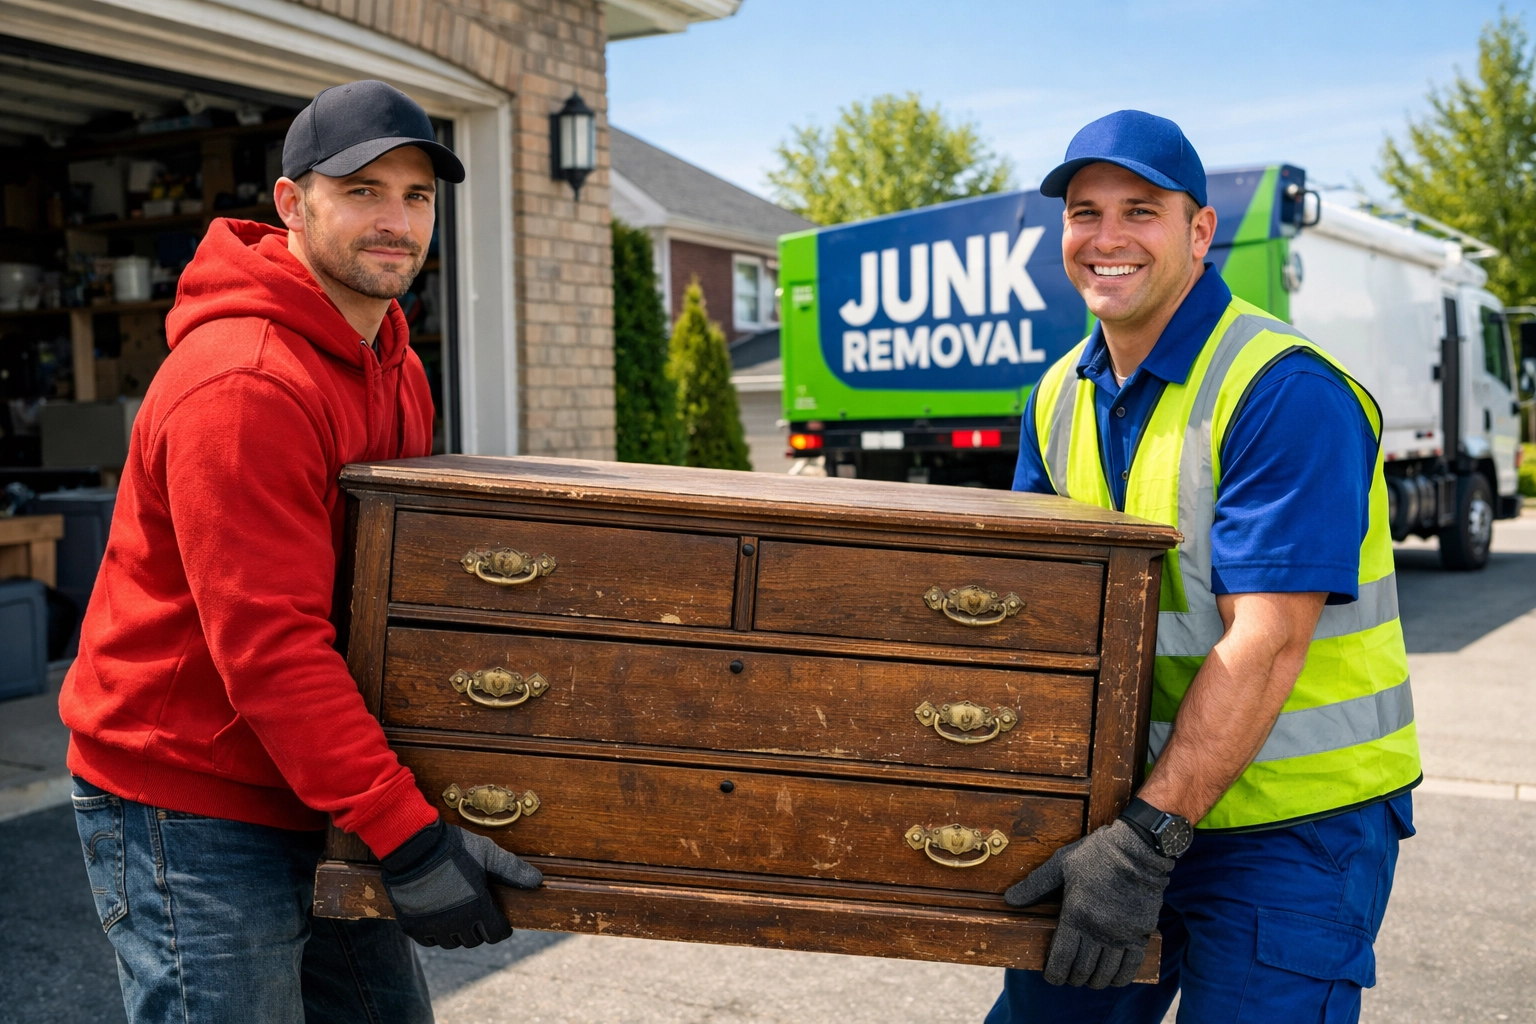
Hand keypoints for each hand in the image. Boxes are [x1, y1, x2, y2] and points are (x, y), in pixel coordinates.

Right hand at [380, 820, 543, 947]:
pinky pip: (428, 941)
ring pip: (452, 942)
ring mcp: (433, 926)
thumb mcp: (488, 853)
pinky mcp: (412, 925)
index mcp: (478, 907)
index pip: (497, 934)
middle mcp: (457, 923)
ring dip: (458, 933)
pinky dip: (434, 933)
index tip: (500, 921)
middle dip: (480, 929)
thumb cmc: (454, 847)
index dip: (501, 928)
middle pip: (474, 940)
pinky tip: (438, 918)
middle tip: (479, 914)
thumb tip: (537, 881)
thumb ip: (512, 869)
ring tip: (459, 916)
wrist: (414, 845)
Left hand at [1004, 819, 1172, 988]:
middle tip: (1068, 977)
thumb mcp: (1060, 864)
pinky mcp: (1141, 934)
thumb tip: (1010, 899)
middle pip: (1082, 969)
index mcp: (1075, 914)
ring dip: (1094, 981)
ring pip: (1105, 972)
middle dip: (1072, 978)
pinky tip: (1113, 979)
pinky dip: (1121, 978)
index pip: (1062, 958)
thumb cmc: (1096, 854)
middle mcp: (1098, 930)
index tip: (1051, 977)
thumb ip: (1035, 885)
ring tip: (1088, 979)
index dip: (1054, 973)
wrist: (1138, 849)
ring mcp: (1121, 934)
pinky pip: (1131, 966)